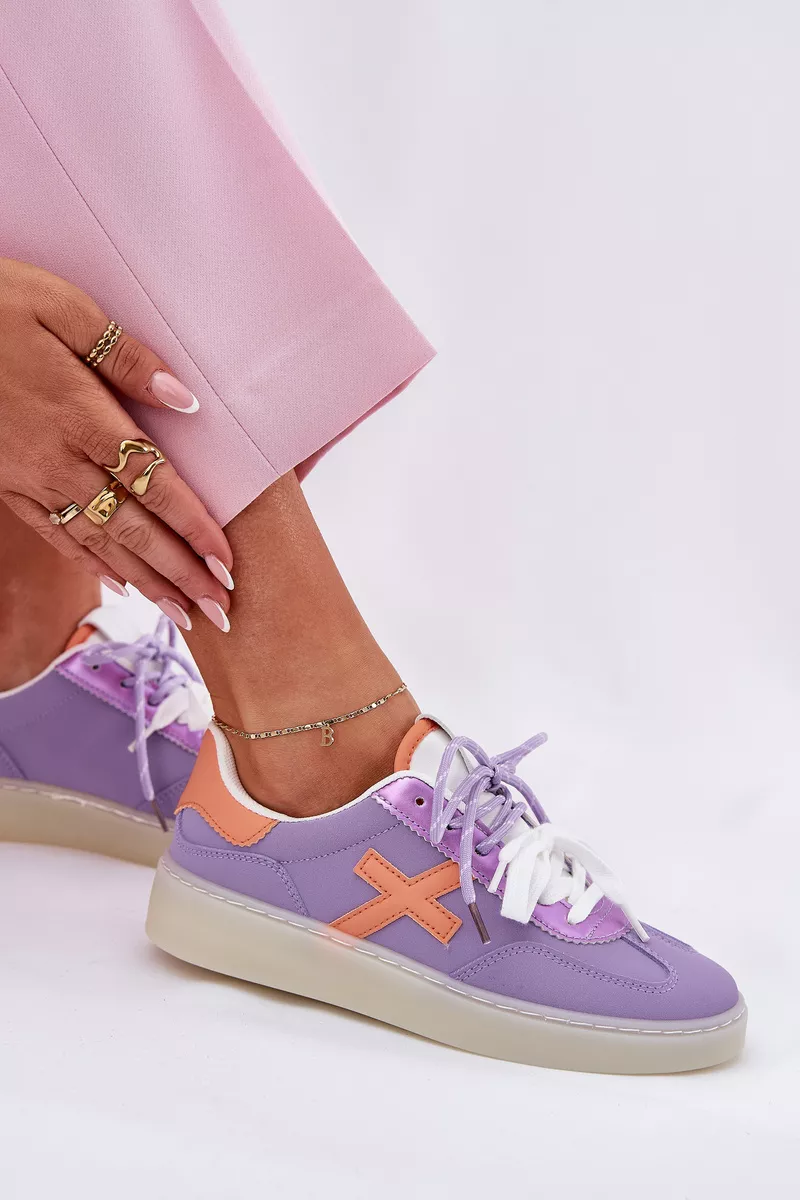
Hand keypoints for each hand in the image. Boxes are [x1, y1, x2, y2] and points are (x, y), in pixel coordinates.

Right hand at [0, 259, 232, 630]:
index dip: (194, 529)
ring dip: (144, 583)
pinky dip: (90, 564)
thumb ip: (125, 356)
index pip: (155, 485)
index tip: (227, 565)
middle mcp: (58, 459)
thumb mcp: (63, 307)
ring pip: (97, 543)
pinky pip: (55, 534)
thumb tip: (185, 399)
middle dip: (180, 575)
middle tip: (221, 612)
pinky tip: (119, 584)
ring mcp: (29, 477)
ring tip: (182, 614)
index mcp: (82, 415)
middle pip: (133, 529)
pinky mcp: (5, 482)